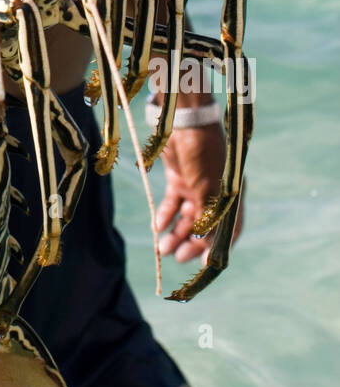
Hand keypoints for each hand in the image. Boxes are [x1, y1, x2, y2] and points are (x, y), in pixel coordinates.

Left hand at [155, 122, 244, 263]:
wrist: (184, 121)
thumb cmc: (202, 154)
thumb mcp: (206, 189)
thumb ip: (207, 217)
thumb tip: (207, 249)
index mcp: (230, 197)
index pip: (228, 230)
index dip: (216, 249)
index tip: (203, 265)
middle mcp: (215, 194)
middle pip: (204, 227)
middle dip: (190, 243)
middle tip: (176, 256)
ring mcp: (196, 187)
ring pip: (186, 218)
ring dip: (175, 233)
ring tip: (162, 248)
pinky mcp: (178, 179)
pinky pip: (172, 204)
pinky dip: (165, 216)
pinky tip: (157, 228)